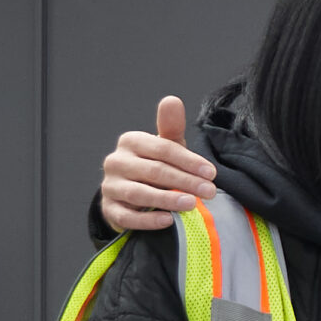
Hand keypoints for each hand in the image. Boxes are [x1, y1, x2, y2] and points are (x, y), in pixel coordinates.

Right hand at [101, 97, 219, 231]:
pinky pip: (127, 217)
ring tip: (191, 204)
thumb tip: (172, 100)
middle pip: (154, 171)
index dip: (189, 161)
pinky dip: (148, 220)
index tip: (212, 173)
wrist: (133, 196)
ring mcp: (110, 186)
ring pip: (139, 193)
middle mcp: (116, 162)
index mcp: (130, 141)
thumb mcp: (166, 147)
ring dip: (167, 199)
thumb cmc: (155, 167)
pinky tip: (169, 220)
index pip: (163, 149)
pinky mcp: (109, 209)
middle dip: (184, 181)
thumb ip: (171, 127)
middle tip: (209, 191)